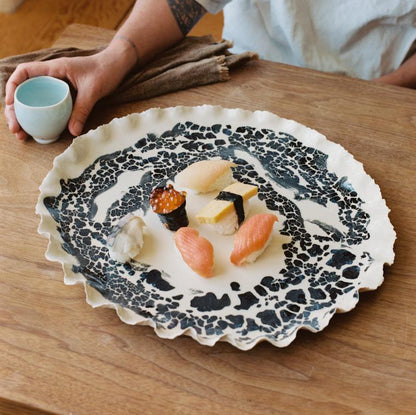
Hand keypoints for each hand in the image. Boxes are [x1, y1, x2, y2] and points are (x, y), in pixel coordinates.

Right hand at [5, 40, 136, 140]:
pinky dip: (41, 118)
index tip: (10, 105)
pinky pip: (48, 106)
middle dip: (15, 110)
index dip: (12, 88)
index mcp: (54, 68)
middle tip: (16, 129)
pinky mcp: (65, 95)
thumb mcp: (93, 91)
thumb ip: (82, 109)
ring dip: (25, 117)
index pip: (23, 73)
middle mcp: (51, 76)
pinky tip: (40, 131)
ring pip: (34, 101)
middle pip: (24, 91)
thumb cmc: (105, 71)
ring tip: (22, 134)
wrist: (117, 66)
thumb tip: (73, 131)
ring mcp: (57, 86)